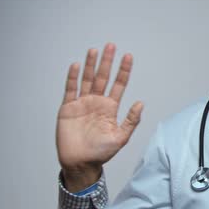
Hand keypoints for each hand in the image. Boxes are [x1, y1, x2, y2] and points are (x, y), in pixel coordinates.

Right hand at [56, 43, 143, 191]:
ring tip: (94, 50)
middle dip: (107, 62)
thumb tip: (141, 103)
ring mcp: (82, 103)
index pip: (119, 84)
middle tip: (111, 46)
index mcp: (110, 107)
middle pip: (103, 77)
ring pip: (87, 80)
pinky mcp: (68, 108)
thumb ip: (131, 120)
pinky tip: (77, 65)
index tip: (128, 56)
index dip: (123, 70)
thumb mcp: (120, 137)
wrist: (80, 163)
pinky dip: (73, 77)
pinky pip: (70, 89)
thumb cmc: (101, 152)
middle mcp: (97, 102)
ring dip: (90, 65)